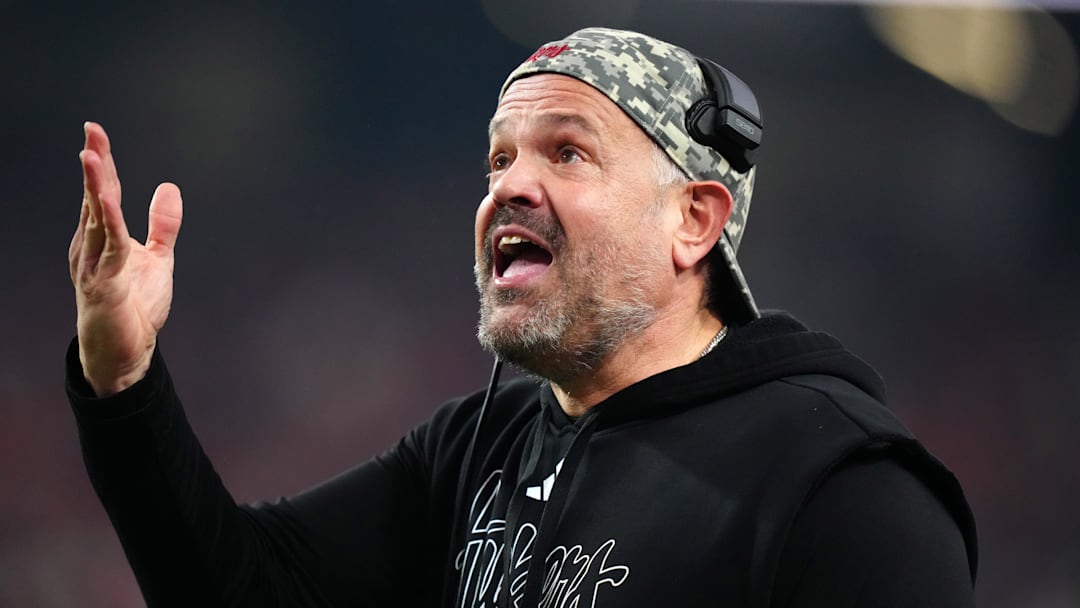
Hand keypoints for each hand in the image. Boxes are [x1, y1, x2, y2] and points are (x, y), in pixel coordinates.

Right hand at [69, 122, 182, 396]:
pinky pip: (110, 251)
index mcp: (100, 238)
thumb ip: (162, 224)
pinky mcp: (106, 286)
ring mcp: (95, 266)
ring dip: (96, 189)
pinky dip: (110, 226)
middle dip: (95, 165)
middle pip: (94, 199)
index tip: (96, 132)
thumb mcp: (157, 257)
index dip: (101, 162)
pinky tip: (110, 205)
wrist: (125, 351)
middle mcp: (91, 247)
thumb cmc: (134, 305)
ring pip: (95, 220)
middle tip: (92, 132)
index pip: (101, 193)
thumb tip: (168, 186)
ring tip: (92, 157)